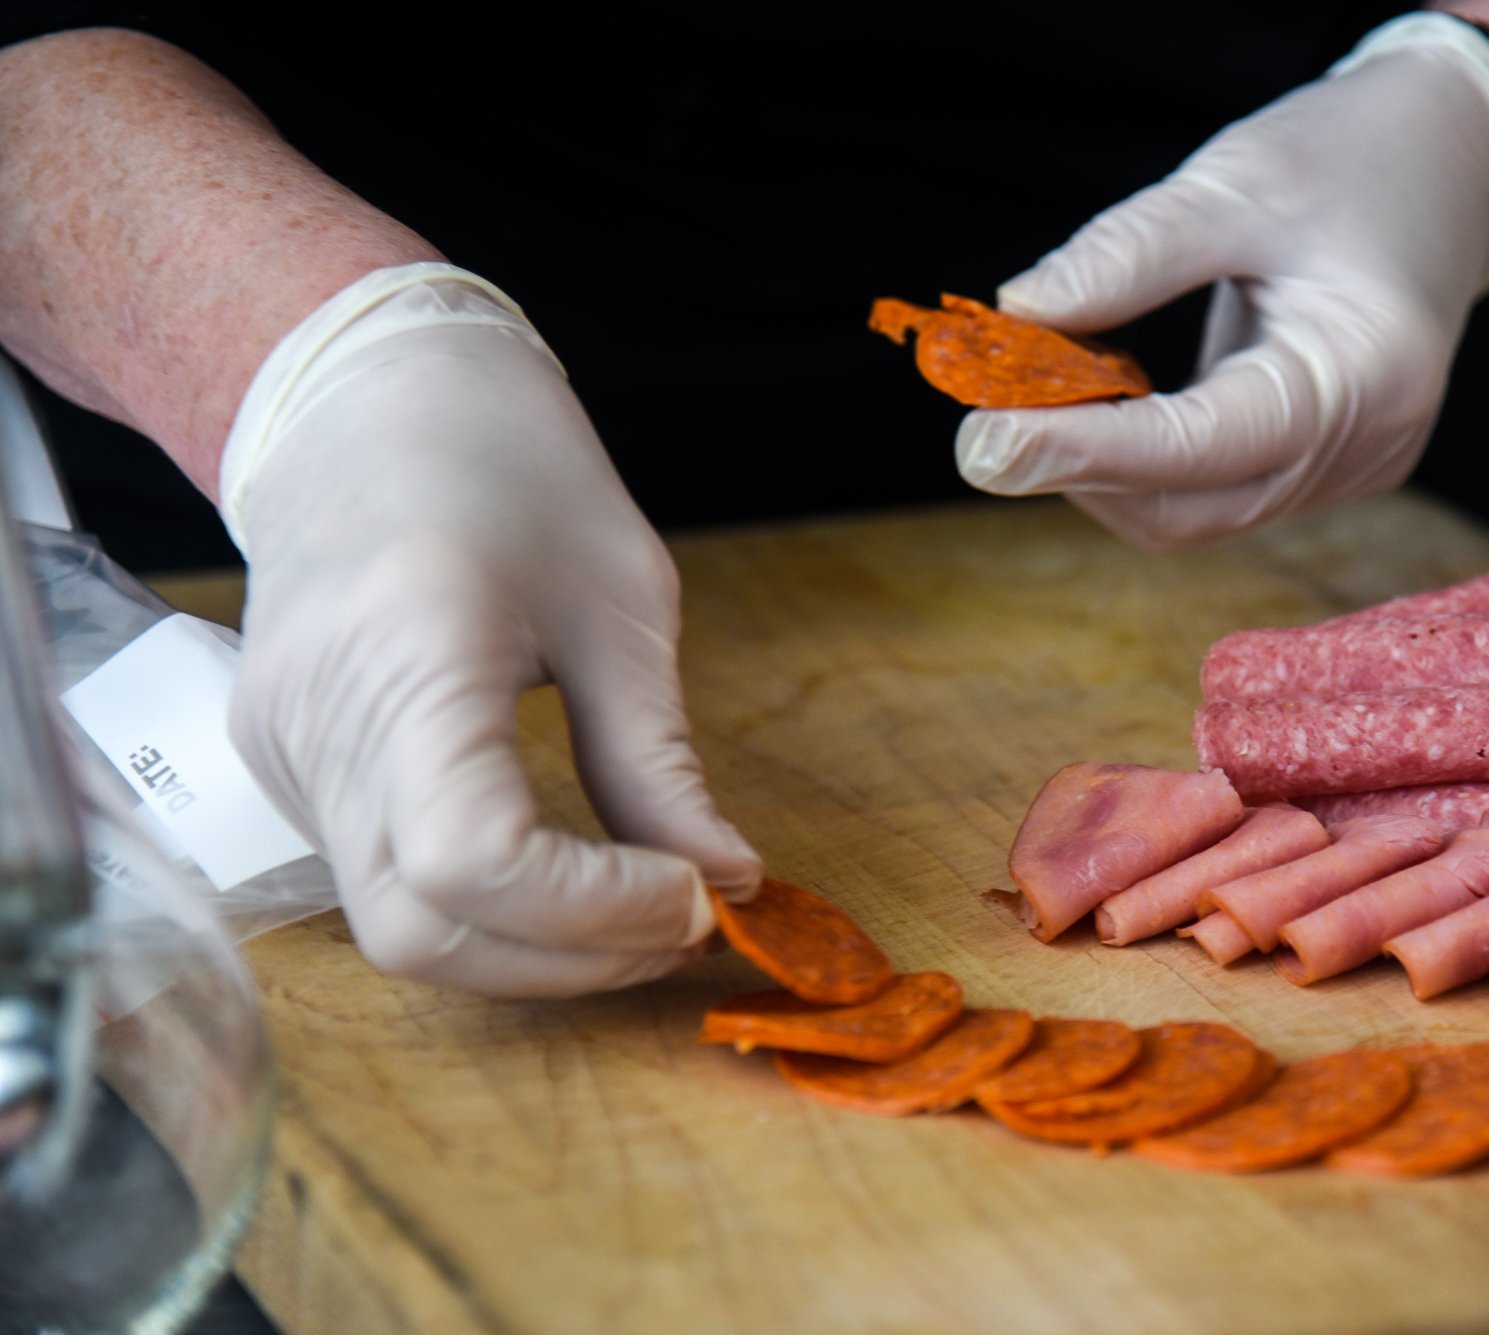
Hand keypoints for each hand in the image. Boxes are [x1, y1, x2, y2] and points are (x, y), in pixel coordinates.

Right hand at [222, 265, 761, 996]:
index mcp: (409, 651)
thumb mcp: (622, 603)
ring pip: (398, 930)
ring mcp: (285, 756)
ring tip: (643, 903)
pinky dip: (486, 910)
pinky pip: (381, 885)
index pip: (470, 861)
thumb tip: (726, 884)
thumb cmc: (506, 470)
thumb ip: (660, 763)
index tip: (701, 891)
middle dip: (571, 958)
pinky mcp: (288, 770)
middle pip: (422, 933)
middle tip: (689, 917)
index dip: (595, 910)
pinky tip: (569, 875)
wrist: (358, 402)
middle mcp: (318, 723)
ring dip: (534, 951)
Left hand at [955, 14, 1488, 550]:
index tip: (985, 440)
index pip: (1204, 445)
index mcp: (1365, 376)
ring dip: (1101, 472)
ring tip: (1038, 398)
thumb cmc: (1358, 161)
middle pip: (1190, 509)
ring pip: (1192, 514)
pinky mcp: (1320, 468)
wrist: (1451, 166)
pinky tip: (1099, 405)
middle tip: (983, 421)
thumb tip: (1019, 316)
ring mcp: (1347, 470)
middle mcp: (1365, 447)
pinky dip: (1139, 462)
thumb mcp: (1238, 182)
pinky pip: (1210, 492)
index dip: (1086, 451)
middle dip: (1079, 472)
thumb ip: (1128, 255)